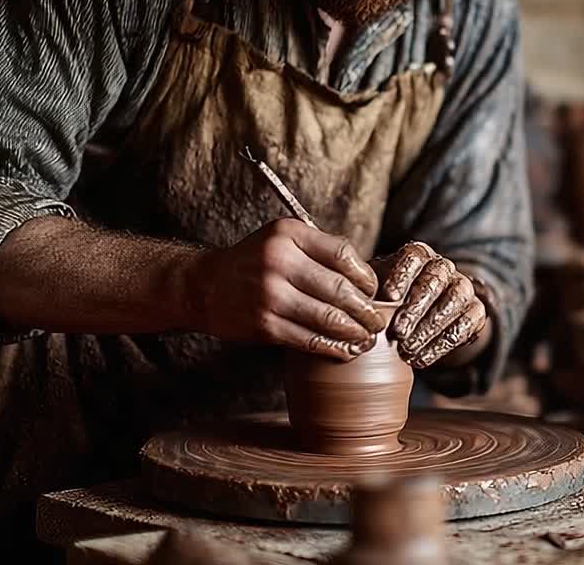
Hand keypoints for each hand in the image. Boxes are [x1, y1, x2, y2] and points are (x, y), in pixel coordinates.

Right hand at [184, 219, 383, 360]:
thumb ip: (321, 251)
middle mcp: (278, 260)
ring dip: (354, 332)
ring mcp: (270, 294)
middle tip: (377, 322)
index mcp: (289, 234)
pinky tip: (345, 350)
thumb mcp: (284, 240)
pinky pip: (309, 339)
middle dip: (366, 310)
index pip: (343, 255)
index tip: (374, 291)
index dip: (366, 277)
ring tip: (366, 338)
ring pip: (328, 318)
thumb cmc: (255, 263)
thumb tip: (368, 280)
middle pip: (340, 289)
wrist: (205, 286)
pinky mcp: (264, 324)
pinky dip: (332, 347)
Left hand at [374, 242, 487, 367]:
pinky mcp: (476, 311)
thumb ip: (366, 294)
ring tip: (407, 351)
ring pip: (454, 300)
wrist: (422, 320)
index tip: (388, 297)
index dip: (402, 275)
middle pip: (434, 280)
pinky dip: (443, 344)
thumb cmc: (389, 304)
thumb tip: (351, 304)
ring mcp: (463, 287)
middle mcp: (444, 267)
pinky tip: (421, 359)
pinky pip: (466, 324)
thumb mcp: (375, 293)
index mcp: (419, 255)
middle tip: (397, 332)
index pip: (414, 256)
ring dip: (430, 327)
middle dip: (416, 308)